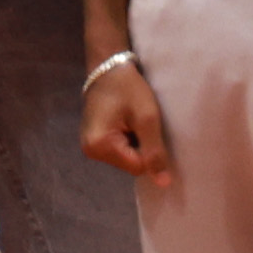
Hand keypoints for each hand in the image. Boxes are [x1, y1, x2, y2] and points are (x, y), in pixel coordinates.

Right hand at [79, 50, 171, 179]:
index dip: (150, 151)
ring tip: (133, 121)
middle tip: (141, 122)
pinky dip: (128, 141)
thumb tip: (163, 184)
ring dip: (136, 144)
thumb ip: (155, 151)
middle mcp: (90, 151)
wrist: (109, 68)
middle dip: (141, 147)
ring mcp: (89, 147)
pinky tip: (127, 124)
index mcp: (100, 146)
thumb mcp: (147, 118)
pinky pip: (119, 152)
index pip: (137, 167)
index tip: (150, 129)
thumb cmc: (129, 89)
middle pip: (130, 165)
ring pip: (126, 159)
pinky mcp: (93, 142)